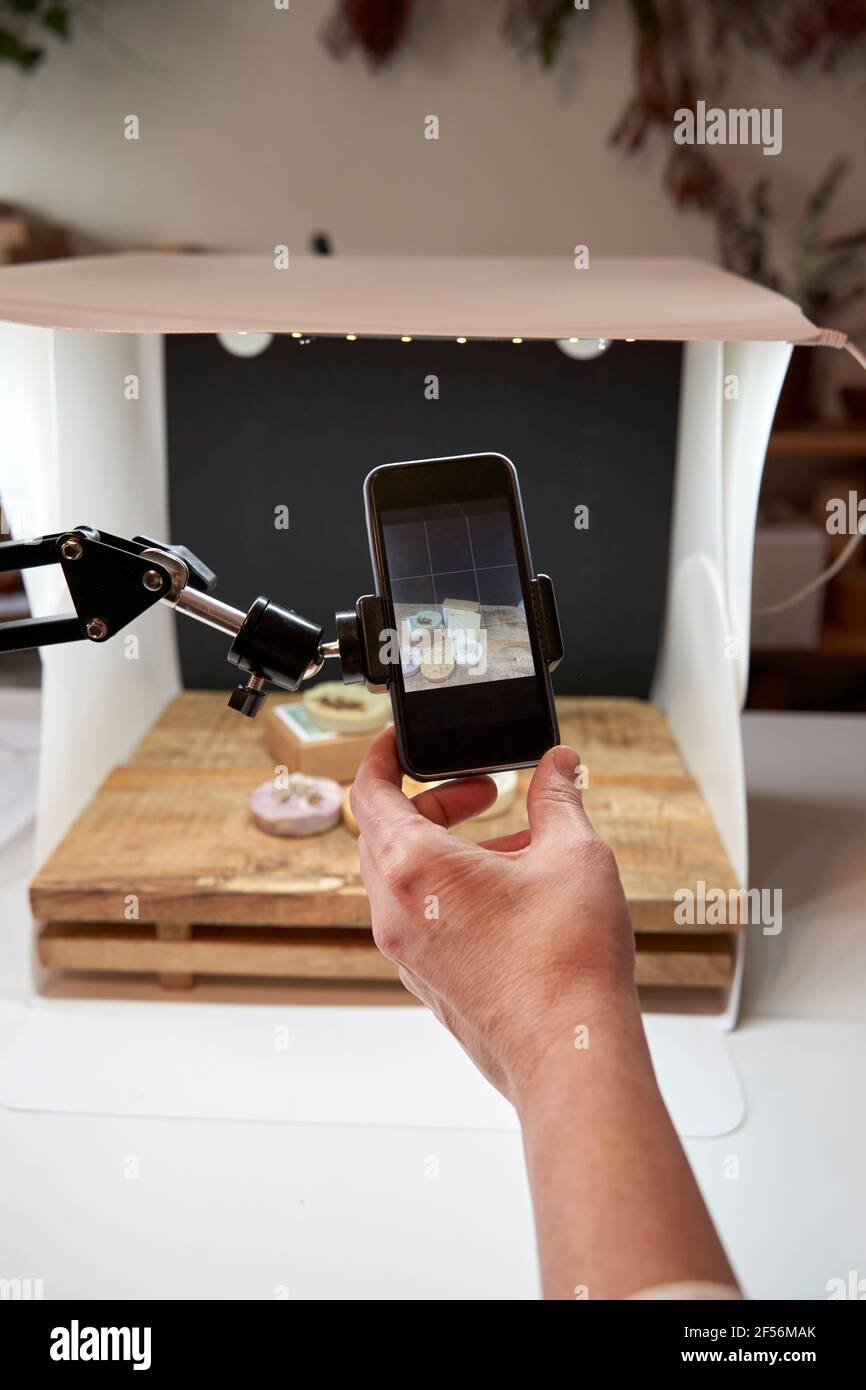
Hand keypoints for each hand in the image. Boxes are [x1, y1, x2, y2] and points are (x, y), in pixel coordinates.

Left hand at [351, 729, 638, 1106]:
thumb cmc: (567, 961)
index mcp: (413, 867)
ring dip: (449, 846)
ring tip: (517, 844)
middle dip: (435, 801)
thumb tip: (559, 765)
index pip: (368, 790)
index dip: (383, 755)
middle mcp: (395, 911)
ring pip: (405, 878)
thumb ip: (559, 797)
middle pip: (387, 833)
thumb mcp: (574, 854)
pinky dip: (452, 889)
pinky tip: (513, 892)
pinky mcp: (428, 982)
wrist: (571, 1054)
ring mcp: (407, 953)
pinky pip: (421, 916)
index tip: (403, 739)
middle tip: (486, 791)